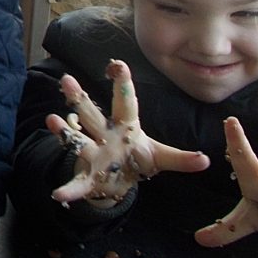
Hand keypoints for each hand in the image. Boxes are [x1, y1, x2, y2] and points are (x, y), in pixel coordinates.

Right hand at [47, 59, 209, 204]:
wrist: (119, 179)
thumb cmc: (138, 159)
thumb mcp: (160, 157)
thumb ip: (180, 159)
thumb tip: (206, 160)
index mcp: (125, 127)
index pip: (125, 103)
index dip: (122, 84)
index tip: (117, 63)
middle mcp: (104, 135)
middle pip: (91, 113)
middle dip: (79, 98)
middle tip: (67, 80)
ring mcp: (92, 152)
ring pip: (76, 138)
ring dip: (63, 131)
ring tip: (51, 120)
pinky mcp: (86, 176)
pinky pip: (76, 183)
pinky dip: (68, 189)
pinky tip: (58, 194)